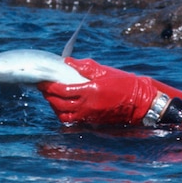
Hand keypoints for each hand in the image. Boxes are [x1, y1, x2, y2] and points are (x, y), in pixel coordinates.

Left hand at [38, 58, 155, 124]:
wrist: (138, 102)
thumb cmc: (123, 83)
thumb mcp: (103, 71)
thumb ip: (83, 67)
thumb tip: (66, 61)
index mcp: (89, 90)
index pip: (62, 90)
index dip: (49, 86)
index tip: (42, 80)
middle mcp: (87, 105)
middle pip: (59, 104)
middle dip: (48, 96)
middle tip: (43, 87)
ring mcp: (88, 115)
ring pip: (63, 115)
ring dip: (54, 106)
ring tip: (51, 97)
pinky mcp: (91, 121)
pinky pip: (71, 120)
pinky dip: (62, 114)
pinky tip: (61, 106)